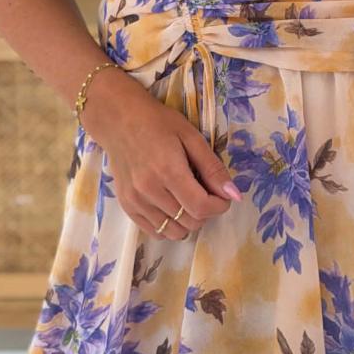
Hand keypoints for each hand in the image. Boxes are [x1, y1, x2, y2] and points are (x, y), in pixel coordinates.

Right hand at [82, 73, 240, 241]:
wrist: (119, 120)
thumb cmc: (158, 123)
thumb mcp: (191, 137)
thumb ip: (213, 168)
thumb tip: (234, 195)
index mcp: (168, 171)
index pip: (201, 207)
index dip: (219, 206)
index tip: (222, 196)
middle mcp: (149, 190)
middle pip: (190, 222)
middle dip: (206, 212)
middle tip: (204, 192)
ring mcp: (135, 201)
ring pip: (174, 232)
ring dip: (189, 220)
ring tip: (187, 199)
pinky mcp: (126, 206)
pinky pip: (155, 232)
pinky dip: (170, 225)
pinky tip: (171, 206)